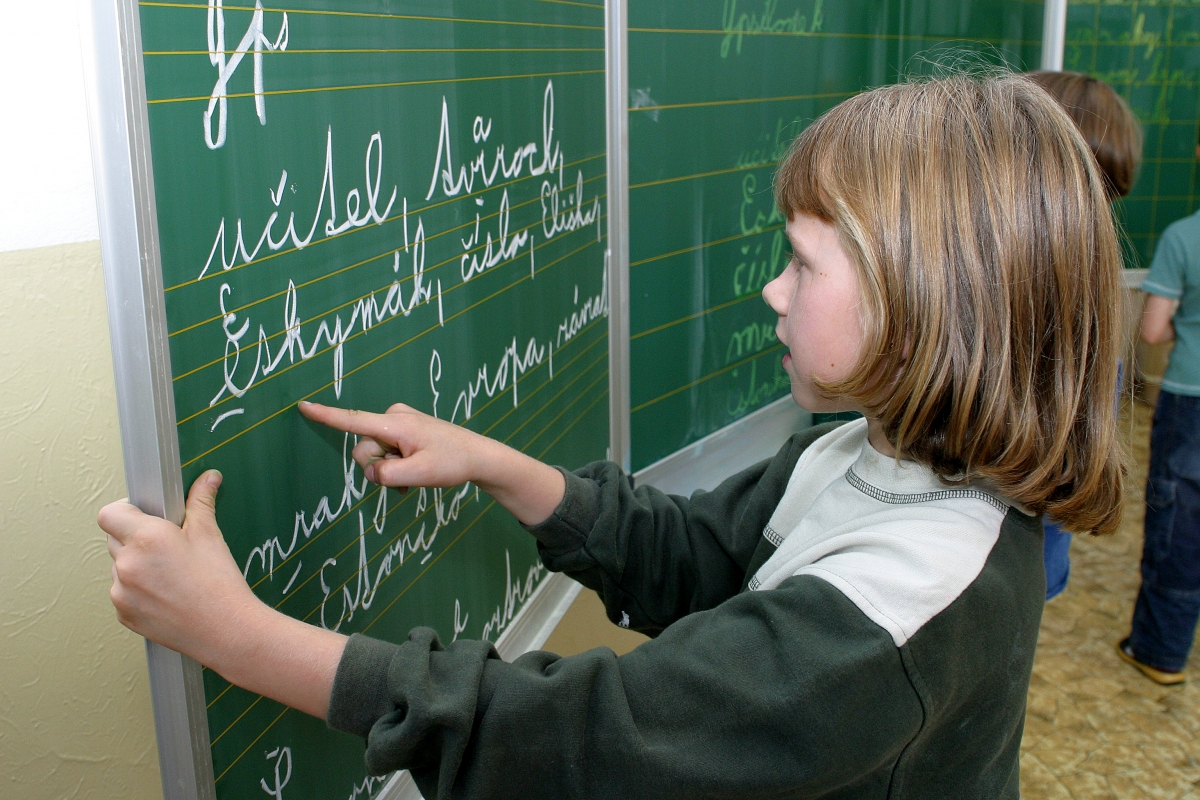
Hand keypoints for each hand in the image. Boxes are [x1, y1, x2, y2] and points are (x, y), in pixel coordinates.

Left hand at [100, 471, 346, 718]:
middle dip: (135, 537)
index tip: (143, 514)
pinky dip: (137, 589)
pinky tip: (167, 593)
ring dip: (136, 564)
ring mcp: (121, 591)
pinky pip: (122, 591)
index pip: (110, 513)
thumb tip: (208, 478)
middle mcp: (128, 563)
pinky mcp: (123, 613)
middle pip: (114, 538)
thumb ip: (201, 502)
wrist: (226, 631)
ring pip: (119, 566)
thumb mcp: (210, 536)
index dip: (126, 510)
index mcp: (147, 537)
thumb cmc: (220, 585)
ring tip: (170, 573)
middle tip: (167, 545)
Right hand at [299, 401, 488, 489]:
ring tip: (415, 473)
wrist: (479, 456)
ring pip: (375, 453)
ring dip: (389, 468)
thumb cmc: (452, 463)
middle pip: (363, 449)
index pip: (353, 421)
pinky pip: (386, 451)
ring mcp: (399, 422)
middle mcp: (393, 416)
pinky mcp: (404, 429)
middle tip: (408, 475)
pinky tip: (413, 473)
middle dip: (378, 467)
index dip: (326, 416)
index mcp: (395, 424)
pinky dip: (395, 465)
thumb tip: (370, 472)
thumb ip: (386, 475)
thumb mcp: (418, 475)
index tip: (303, 405)